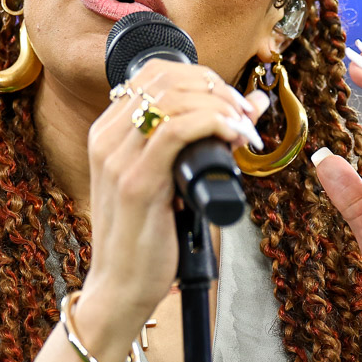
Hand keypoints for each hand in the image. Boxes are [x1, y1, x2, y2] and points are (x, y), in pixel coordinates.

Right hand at [75, 59, 268, 343]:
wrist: (121, 288)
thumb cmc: (149, 238)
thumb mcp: (176, 180)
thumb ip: (206, 140)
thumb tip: (253, 105)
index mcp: (109, 132)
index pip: (154, 73)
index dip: (202, 76)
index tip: (234, 100)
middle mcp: (107, 138)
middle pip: (166, 78)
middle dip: (217, 88)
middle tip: (247, 114)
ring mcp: (117, 158)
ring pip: (173, 98)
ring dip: (221, 105)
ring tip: (245, 128)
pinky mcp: (136, 182)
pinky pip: (175, 130)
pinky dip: (214, 124)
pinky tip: (234, 137)